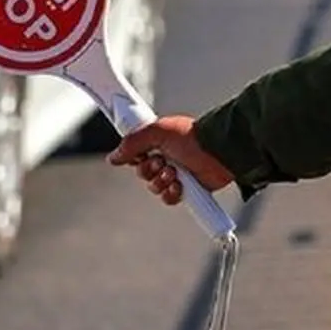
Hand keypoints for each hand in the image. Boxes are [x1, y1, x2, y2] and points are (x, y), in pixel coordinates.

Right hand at [107, 115, 233, 205]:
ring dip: (161, 182)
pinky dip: (171, 194)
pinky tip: (179, 186)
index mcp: (158, 142)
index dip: (135, 157)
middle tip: (161, 163)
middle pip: (142, 172)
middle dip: (149, 170)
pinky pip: (168, 198)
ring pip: (154, 187)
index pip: (135, 154)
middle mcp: (165, 158)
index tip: (141, 154)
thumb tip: (113, 157)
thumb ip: (132, 143)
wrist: (218, 152)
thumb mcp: (157, 131)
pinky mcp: (186, 190)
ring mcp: (176, 174)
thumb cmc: (192, 137)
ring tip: (174, 173)